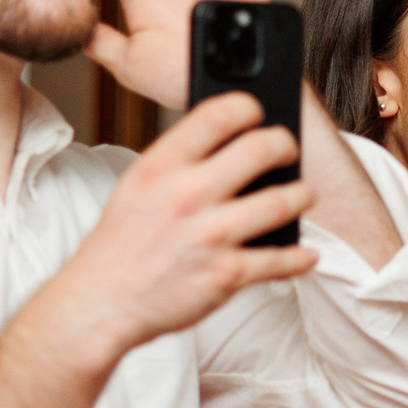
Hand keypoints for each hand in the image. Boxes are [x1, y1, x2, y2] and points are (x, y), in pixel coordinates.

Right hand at [54, 92, 317, 358]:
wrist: (101, 301)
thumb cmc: (121, 244)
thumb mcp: (138, 185)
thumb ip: (179, 161)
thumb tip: (227, 141)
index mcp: (162, 166)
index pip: (217, 114)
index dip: (248, 106)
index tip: (258, 111)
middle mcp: (188, 195)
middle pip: (260, 149)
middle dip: (285, 146)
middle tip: (288, 152)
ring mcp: (210, 235)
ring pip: (281, 202)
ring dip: (301, 196)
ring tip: (303, 195)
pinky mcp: (226, 274)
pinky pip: (279, 260)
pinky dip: (298, 257)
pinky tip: (305, 254)